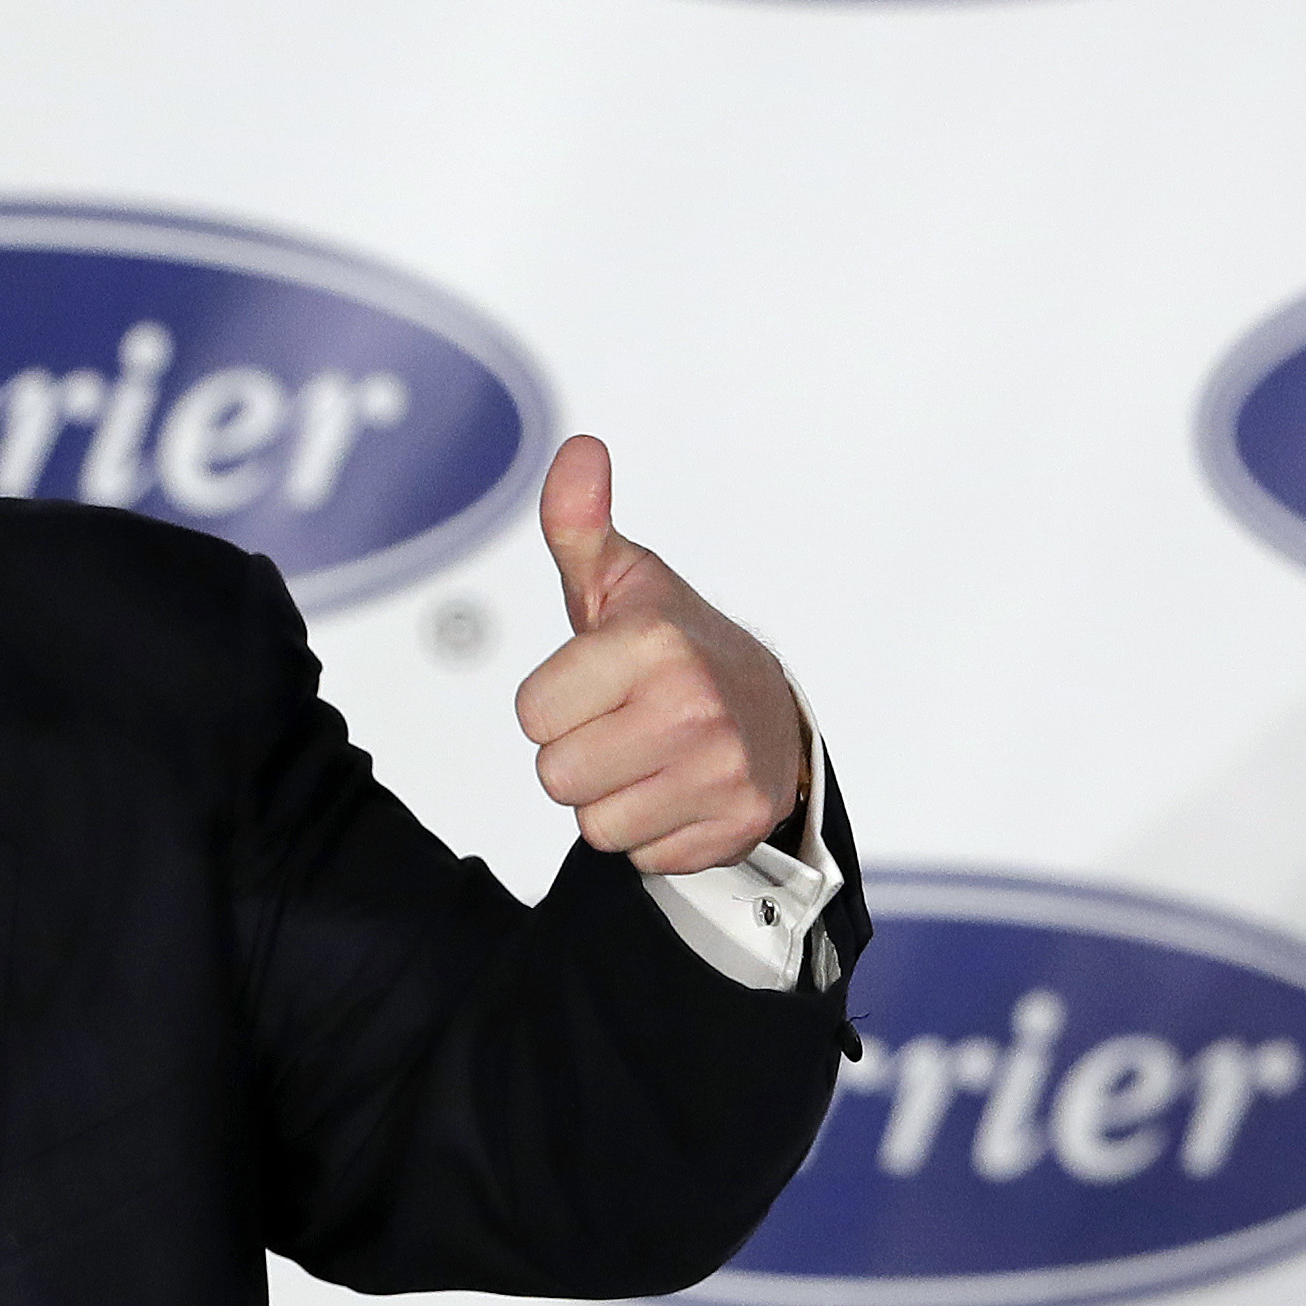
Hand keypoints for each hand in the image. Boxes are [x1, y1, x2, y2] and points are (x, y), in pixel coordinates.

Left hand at [513, 434, 804, 875]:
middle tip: (624, 723)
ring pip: (594, 824)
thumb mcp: (622, 582)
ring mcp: (722, 771)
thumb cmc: (674, 646)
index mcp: (655, 643)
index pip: (532, 714)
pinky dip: (653, 831)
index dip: (554, 703)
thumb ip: (578, 524)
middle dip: (580, 753)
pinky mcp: (736, 824)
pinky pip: (641, 855)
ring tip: (650, 755)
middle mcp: (694, 706)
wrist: (772, 708)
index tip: (597, 683)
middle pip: (556, 776)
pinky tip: (679, 788)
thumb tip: (578, 451)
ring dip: (611, 797)